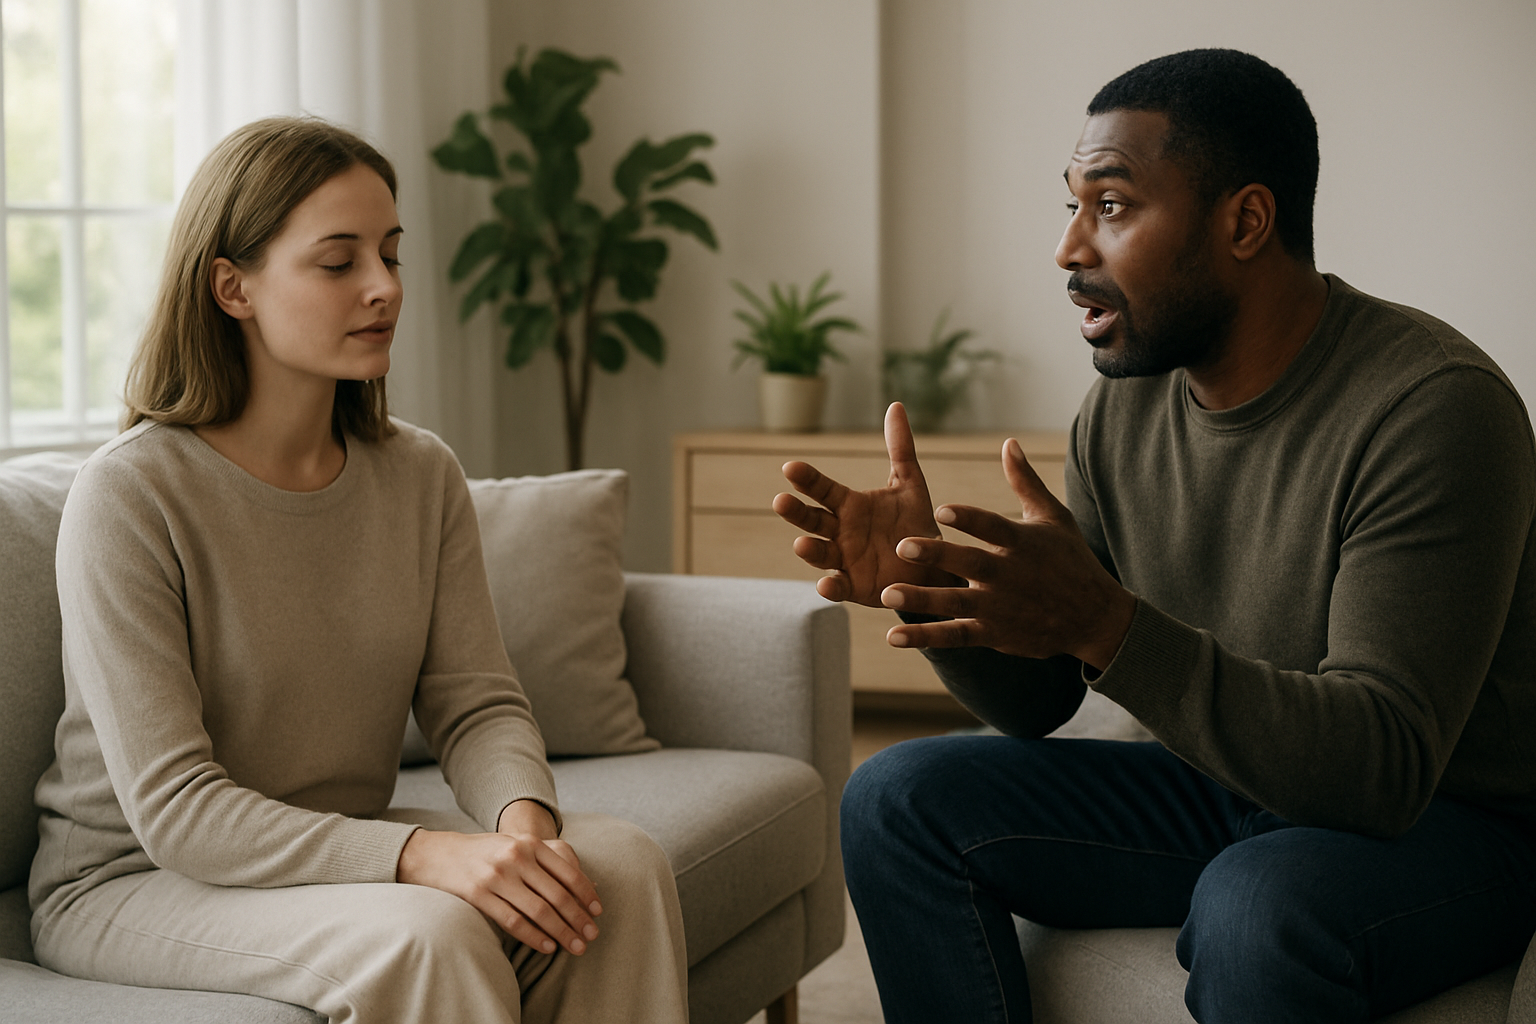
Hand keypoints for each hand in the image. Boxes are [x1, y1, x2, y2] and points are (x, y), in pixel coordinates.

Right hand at [396, 800, 600, 955]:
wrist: (439, 854)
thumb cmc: (486, 853)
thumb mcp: (517, 845)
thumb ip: (549, 861)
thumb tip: (590, 884)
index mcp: (529, 843)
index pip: (567, 872)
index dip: (586, 894)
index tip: (598, 913)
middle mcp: (516, 857)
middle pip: (557, 894)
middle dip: (578, 918)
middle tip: (591, 936)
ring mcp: (497, 876)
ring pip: (539, 910)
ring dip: (561, 932)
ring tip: (575, 946)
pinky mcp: (479, 895)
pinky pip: (513, 921)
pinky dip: (533, 936)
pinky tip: (547, 946)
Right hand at [774, 403, 961, 605]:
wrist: (932, 565)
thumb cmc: (914, 523)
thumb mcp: (909, 483)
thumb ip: (900, 447)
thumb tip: (895, 405)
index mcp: (849, 506)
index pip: (822, 489)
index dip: (807, 479)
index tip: (790, 467)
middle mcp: (840, 532)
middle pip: (812, 520)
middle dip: (796, 512)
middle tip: (780, 502)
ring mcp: (844, 560)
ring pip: (819, 554)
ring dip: (808, 550)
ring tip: (801, 544)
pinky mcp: (855, 587)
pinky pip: (839, 588)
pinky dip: (830, 588)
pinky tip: (825, 585)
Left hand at [880, 437, 1135, 669]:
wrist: (1095, 617)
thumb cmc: (1072, 560)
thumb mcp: (1054, 517)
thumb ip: (1024, 482)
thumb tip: (1008, 442)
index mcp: (1022, 542)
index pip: (993, 527)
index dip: (969, 519)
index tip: (942, 509)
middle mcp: (1009, 575)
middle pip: (970, 564)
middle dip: (938, 556)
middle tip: (903, 547)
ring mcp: (1000, 607)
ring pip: (956, 603)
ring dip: (922, 599)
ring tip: (887, 594)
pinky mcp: (993, 633)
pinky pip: (955, 636)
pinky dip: (926, 637)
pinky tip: (894, 635)